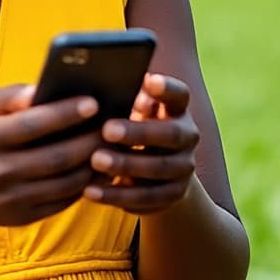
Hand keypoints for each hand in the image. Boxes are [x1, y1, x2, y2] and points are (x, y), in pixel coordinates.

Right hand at [0, 85, 103, 229]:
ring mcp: (11, 198)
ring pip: (65, 183)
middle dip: (90, 140)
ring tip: (111, 147)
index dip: (65, 114)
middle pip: (56, 157)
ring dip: (94, 165)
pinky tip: (98, 169)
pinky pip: (63, 201)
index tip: (93, 103)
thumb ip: (11, 96)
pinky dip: (85, 185)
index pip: (33, 125)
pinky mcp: (23, 216)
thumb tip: (44, 89)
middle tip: (113, 126)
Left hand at [85, 74, 199, 213]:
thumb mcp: (131, 112)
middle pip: (171, 134)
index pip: (179, 95)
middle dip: (139, 132)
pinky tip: (91, 191)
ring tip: (95, 160)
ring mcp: (184, 168)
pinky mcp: (174, 196)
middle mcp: (188, 137)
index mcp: (177, 110)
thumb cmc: (131, 129)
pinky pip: (147, 198)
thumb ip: (125, 99)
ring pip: (159, 168)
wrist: (154, 174)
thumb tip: (109, 84)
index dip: (167, 88)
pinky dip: (117, 196)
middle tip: (106, 130)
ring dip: (126, 165)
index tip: (149, 81)